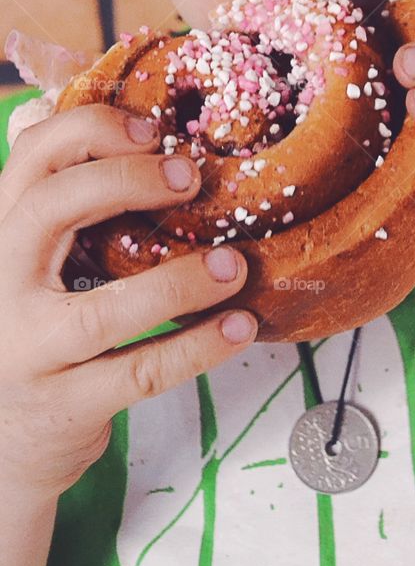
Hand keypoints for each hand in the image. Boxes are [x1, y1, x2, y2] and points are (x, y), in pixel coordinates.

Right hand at [0, 104, 257, 500]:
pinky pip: (137, 373)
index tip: (153, 129)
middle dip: (123, 182)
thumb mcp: (35, 262)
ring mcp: (28, 350)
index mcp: (3, 237)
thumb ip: (62, 204)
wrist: (1, 447)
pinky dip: (195, 349)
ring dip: (177, 283)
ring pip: (99, 310)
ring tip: (235, 264)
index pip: (29, 161)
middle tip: (191, 178)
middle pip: (46, 210)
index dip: (89, 130)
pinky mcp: (64, 407)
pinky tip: (240, 327)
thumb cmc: (38, 330)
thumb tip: (97, 119)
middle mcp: (3, 286)